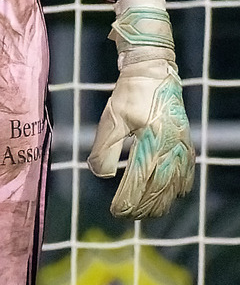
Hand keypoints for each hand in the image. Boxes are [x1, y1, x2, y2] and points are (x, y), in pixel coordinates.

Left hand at [87, 0, 194, 218]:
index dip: (127, 199)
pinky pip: (186, 172)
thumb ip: (104, 147)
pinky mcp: (186, 141)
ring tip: (144, 212)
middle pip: (158, 188)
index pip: (139, 180)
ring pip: (174, 185)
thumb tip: (99, 174)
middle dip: (142, 206)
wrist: (153, 69)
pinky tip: (171, 194)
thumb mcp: (111, 117)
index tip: (115, 210)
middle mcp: (171, 146)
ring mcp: (181, 145)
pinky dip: (178, 187)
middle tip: (125, 215)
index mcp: (152, 140)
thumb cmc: (129, 92)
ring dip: (159, 202)